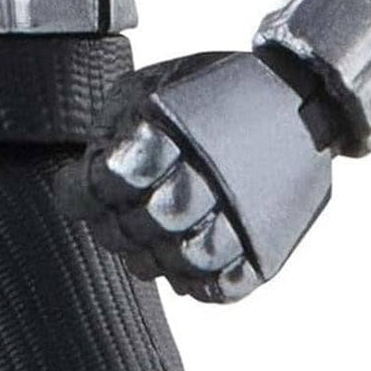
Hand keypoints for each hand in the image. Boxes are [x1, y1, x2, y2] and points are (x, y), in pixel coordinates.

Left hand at [65, 51, 333, 303]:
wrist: (296, 95)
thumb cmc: (208, 91)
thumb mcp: (149, 85)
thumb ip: (114, 127)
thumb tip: (88, 174)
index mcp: (178, 128)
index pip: (113, 179)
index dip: (83, 192)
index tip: (73, 190)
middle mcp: (214, 173)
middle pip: (147, 223)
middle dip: (116, 225)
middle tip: (109, 215)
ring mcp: (246, 214)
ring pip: (185, 260)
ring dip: (154, 257)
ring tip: (145, 239)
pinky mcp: (267, 246)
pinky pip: (224, 286)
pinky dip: (195, 283)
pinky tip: (180, 260)